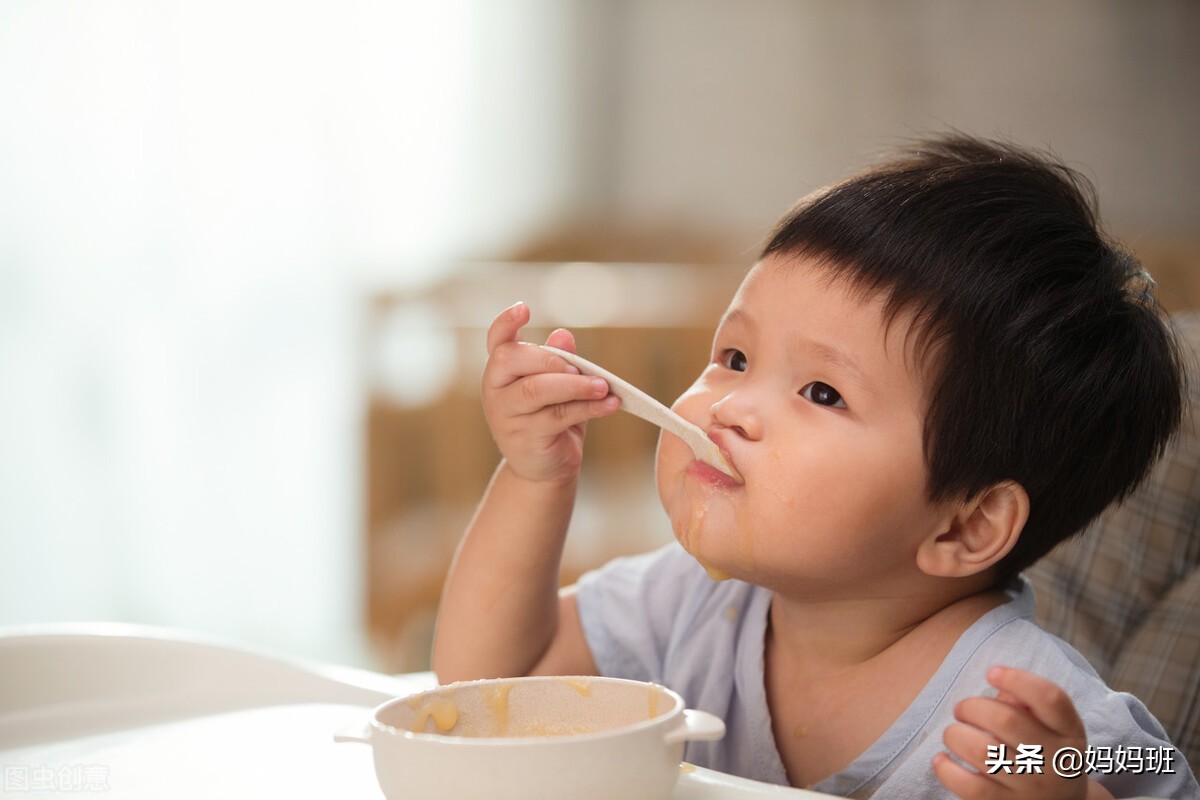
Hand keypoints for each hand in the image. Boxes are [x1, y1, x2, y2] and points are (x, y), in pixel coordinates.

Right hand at [481, 302, 619, 483]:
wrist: (543, 468)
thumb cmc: (549, 419)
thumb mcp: (557, 386)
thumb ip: (559, 361)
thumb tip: (563, 335)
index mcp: (501, 371)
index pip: (496, 340)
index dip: (505, 322)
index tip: (524, 308)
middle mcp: (495, 390)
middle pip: (511, 360)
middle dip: (548, 358)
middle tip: (579, 368)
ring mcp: (506, 415)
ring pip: (536, 390)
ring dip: (574, 385)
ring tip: (603, 387)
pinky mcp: (524, 437)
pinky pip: (558, 416)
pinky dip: (588, 408)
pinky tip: (610, 404)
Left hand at [934, 666, 1108, 799]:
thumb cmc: (1045, 753)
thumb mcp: (1051, 727)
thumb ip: (1026, 702)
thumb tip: (1000, 685)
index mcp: (1068, 732)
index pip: (1051, 699)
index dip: (1017, 679)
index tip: (991, 673)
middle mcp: (1054, 760)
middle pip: (1007, 720)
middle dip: (972, 707)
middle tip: (962, 710)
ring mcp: (1031, 786)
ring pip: (983, 752)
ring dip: (956, 735)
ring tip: (954, 734)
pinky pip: (970, 787)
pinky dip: (947, 769)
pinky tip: (942, 759)